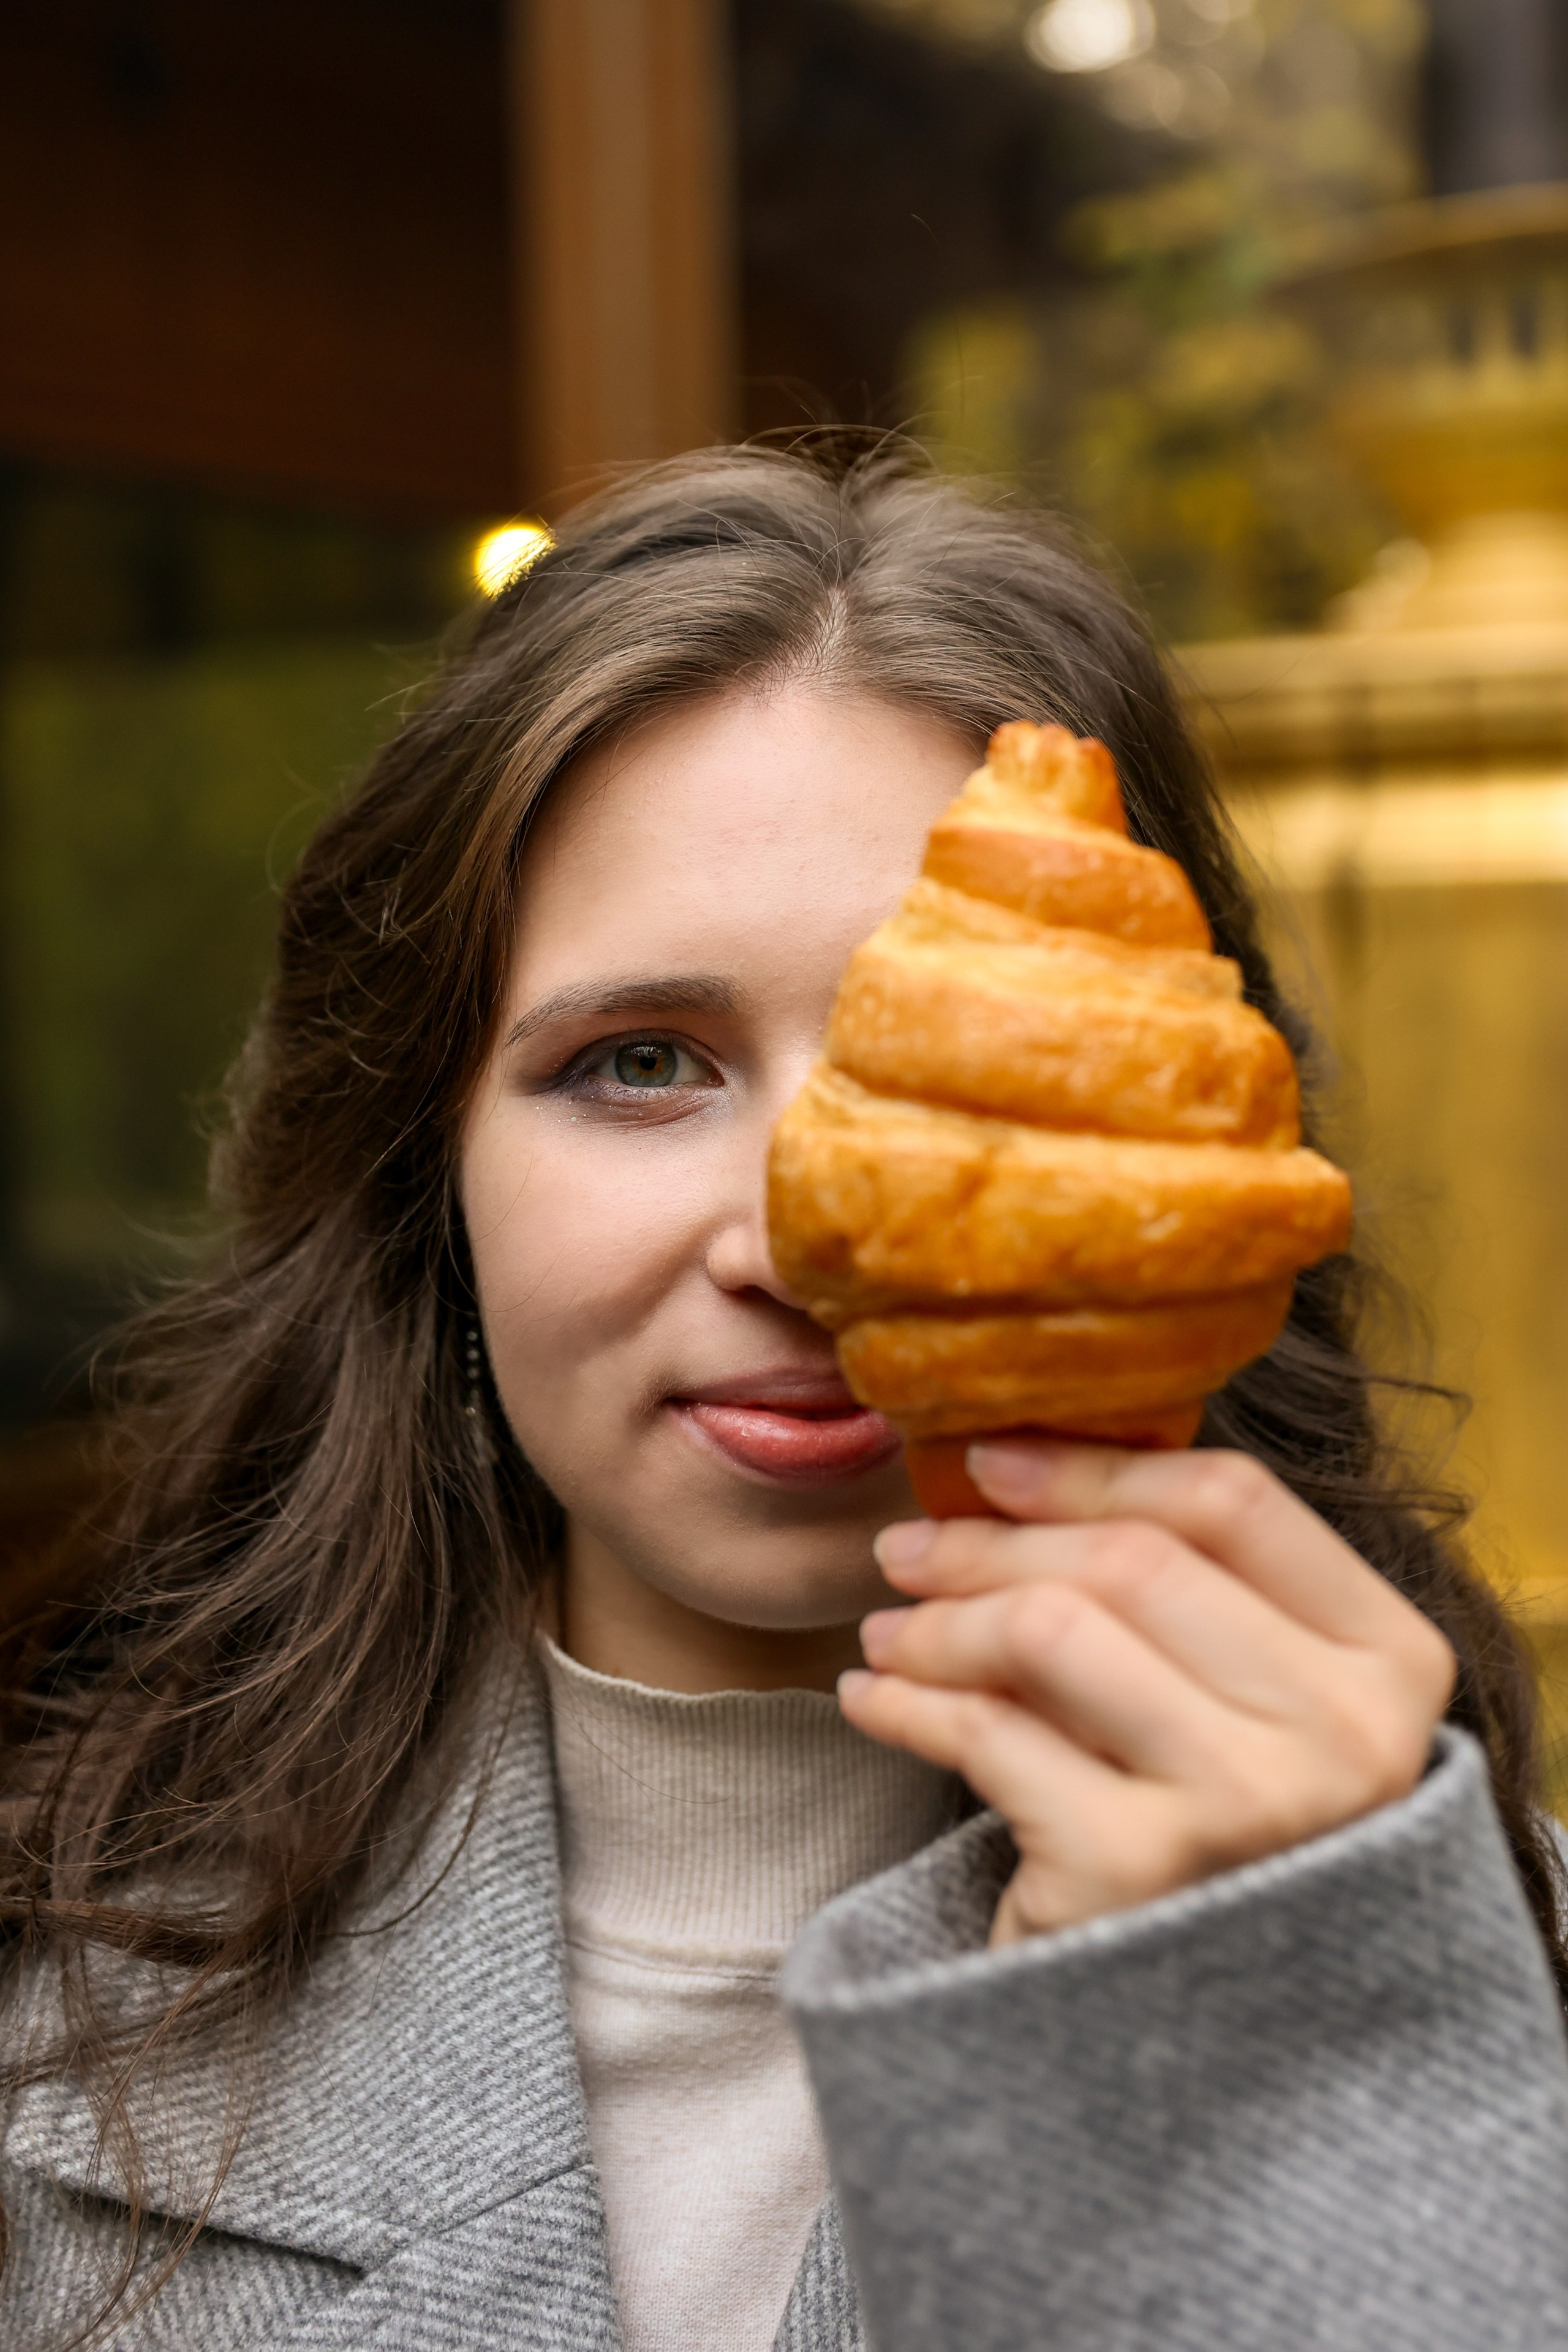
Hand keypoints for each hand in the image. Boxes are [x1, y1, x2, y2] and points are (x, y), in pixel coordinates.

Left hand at [839, 1440, 1454, 1946]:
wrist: (1195, 2042)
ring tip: (888, 1629)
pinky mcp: (1135, 1875)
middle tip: (907, 1550)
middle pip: (1131, 1562)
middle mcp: (1343, 1737)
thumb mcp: (1246, 1701)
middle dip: (992, 1542)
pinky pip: (989, 1734)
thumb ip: (1192, 1589)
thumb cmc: (1209, 1832)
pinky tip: (873, 1698)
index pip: (1235, 1502)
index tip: (992, 1461)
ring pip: (1050, 1630)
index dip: (1096, 1469)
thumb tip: (1017, 1461)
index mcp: (1392, 1664)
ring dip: (940, 1620)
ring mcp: (1244, 1809)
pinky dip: (908, 1702)